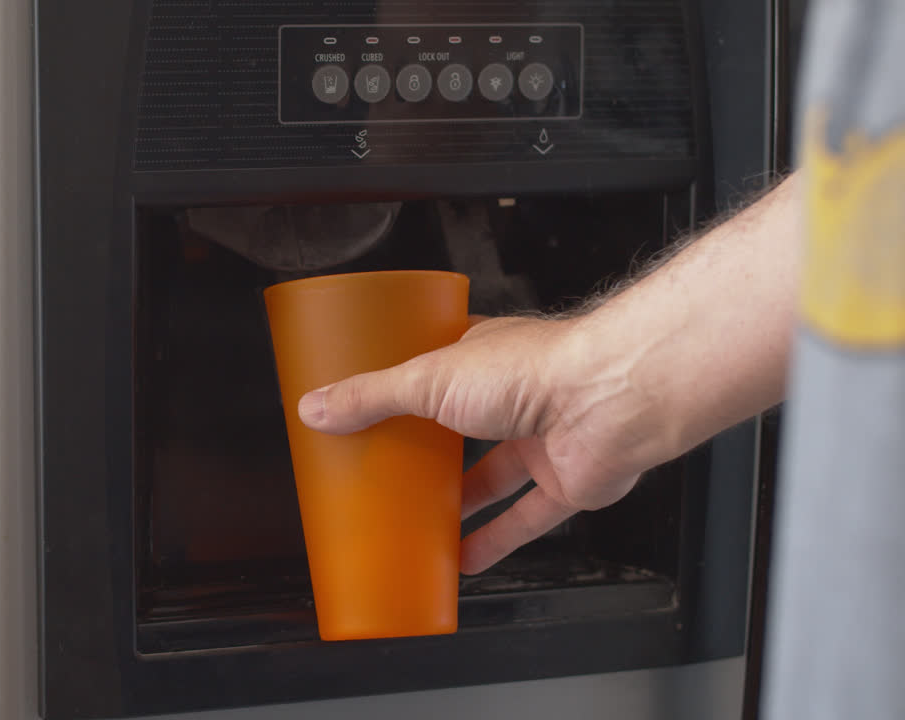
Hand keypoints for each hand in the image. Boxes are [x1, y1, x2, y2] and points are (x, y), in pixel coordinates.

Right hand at [296, 315, 659, 574]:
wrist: (611, 400)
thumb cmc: (534, 369)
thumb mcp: (429, 378)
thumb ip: (371, 397)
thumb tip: (316, 407)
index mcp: (481, 356)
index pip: (435, 369)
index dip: (404, 388)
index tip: (372, 410)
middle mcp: (513, 394)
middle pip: (462, 427)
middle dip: (430, 452)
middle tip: (390, 474)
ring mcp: (541, 438)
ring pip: (494, 475)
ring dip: (460, 501)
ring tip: (420, 524)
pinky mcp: (565, 481)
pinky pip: (527, 518)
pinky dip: (497, 540)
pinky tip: (466, 560)